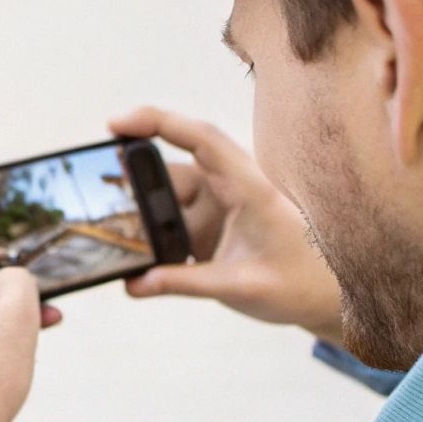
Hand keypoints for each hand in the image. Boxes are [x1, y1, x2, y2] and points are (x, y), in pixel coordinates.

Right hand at [109, 107, 343, 342]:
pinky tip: (135, 258)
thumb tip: (136, 283)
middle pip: (173, 169)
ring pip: (167, 198)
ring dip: (140, 215)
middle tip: (95, 187)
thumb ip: (186, 283)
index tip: (117, 123)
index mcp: (250, 188)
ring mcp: (220, 207)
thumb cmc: (298, 284)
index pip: (201, 140)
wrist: (326, 299)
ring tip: (111, 235)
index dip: (159, 122)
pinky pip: (171, 222)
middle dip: (133, 175)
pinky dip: (151, 235)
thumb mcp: (241, 287)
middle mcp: (232, 188)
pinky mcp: (211, 228)